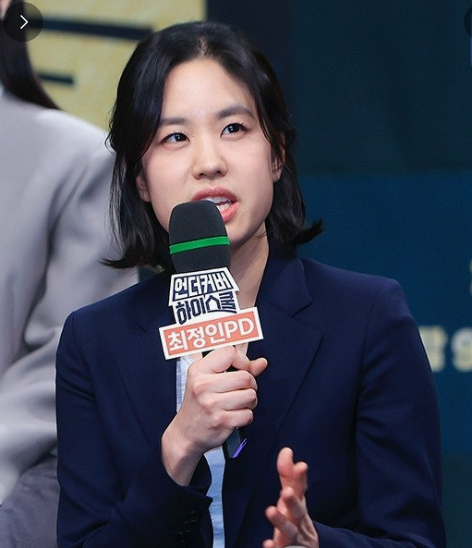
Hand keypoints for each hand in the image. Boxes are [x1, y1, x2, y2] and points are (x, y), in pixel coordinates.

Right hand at [162, 346, 266, 483]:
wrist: (186, 433)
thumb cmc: (199, 403)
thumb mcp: (209, 379)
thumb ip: (237, 368)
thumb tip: (261, 363)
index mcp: (199, 370)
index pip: (229, 353)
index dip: (243, 360)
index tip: (242, 369)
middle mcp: (203, 386)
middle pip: (245, 377)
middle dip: (250, 385)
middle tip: (242, 390)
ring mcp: (211, 404)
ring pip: (250, 395)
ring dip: (249, 401)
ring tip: (238, 403)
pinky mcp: (220, 421)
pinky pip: (248, 414)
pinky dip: (245, 416)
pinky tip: (234, 415)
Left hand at [263, 447, 318, 547]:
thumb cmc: (296, 518)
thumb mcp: (293, 496)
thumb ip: (287, 475)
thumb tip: (286, 450)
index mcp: (299, 505)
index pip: (301, 490)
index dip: (300, 478)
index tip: (301, 466)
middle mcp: (299, 522)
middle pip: (298, 511)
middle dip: (293, 501)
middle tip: (286, 491)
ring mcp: (295, 539)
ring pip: (290, 532)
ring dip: (281, 522)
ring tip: (270, 510)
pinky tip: (267, 544)